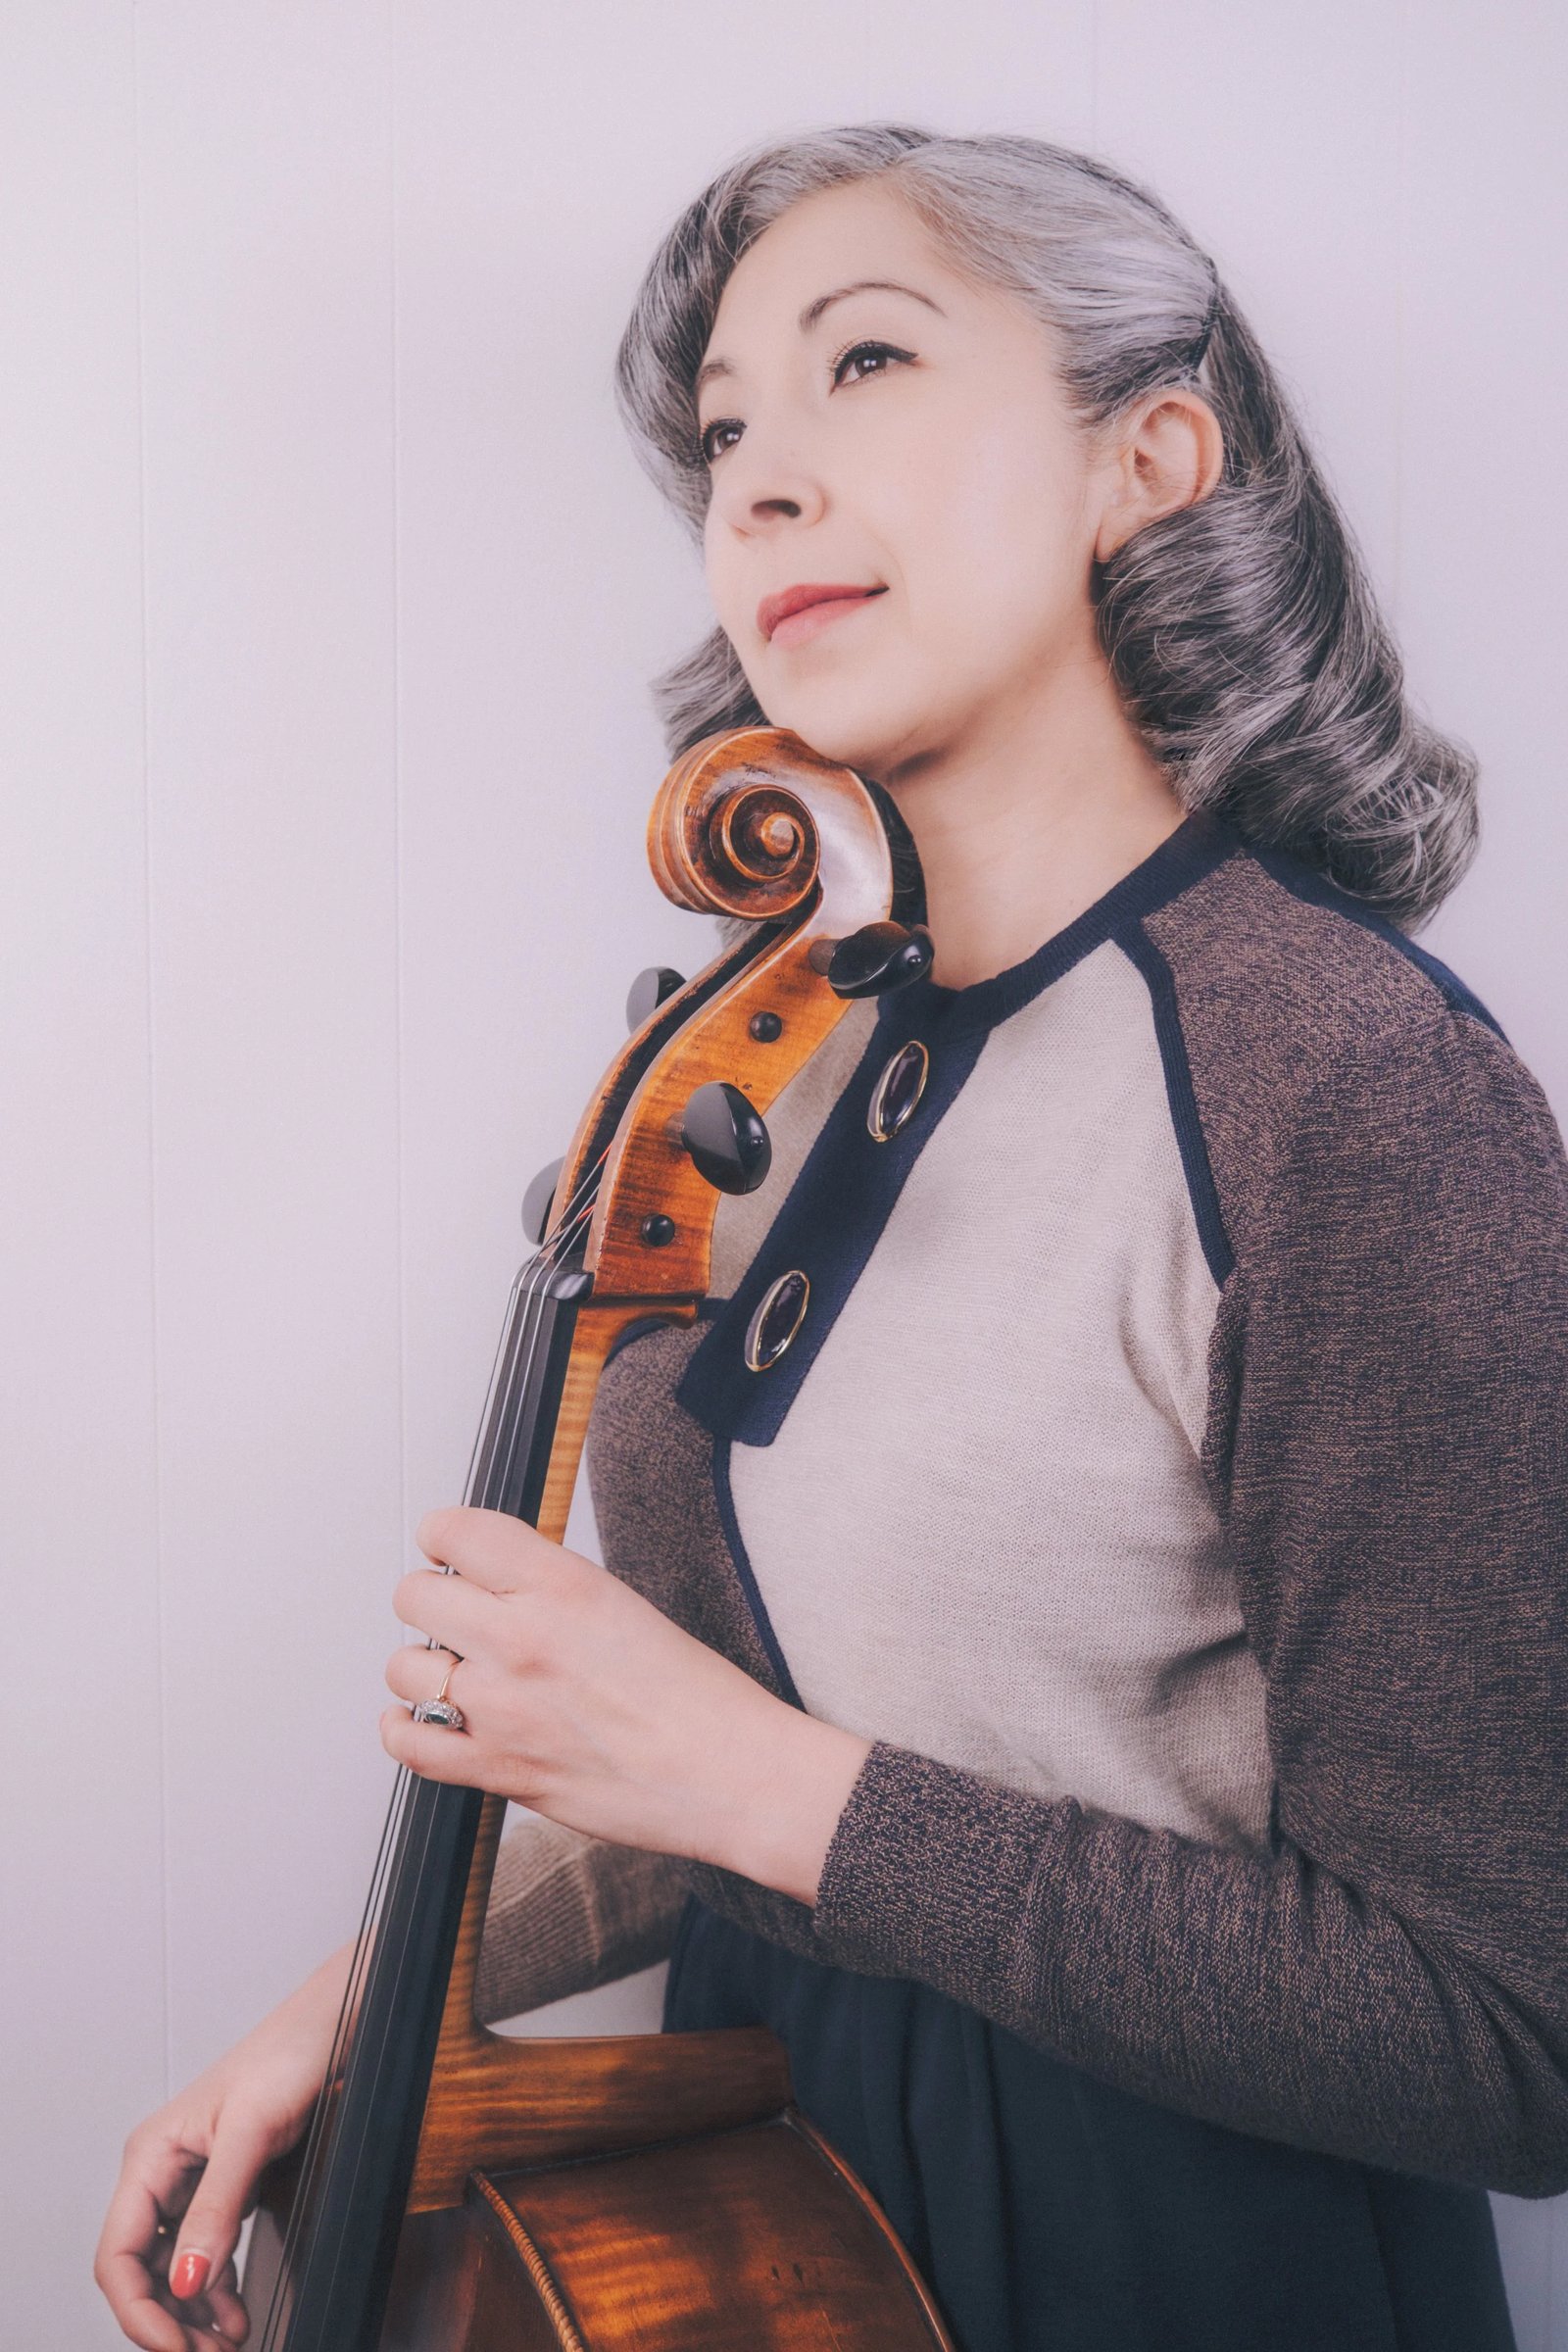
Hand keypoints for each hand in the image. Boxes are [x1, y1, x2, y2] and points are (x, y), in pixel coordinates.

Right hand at [95, 1943, 351, 2349]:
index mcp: (152, 2154)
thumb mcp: (252, 2130)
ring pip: (173, 2267)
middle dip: (167, 2319)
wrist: (336, 2021)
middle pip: (141, 2269)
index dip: (139, 2309)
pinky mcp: (227, 2185)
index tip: (175, 2342)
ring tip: (225, 2342)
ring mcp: (194, 2180)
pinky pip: (205, 2252)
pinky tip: (233, 2310)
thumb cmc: (290, 2051)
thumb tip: (187, 2277)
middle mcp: (164, 2170)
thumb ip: (217, 2205)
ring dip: (193, 2311)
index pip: (117, 2253)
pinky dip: (216, 2288)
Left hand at [382, 1507, 869, 1903]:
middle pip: (415, 1595)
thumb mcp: (622, 1604)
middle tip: (457, 1615)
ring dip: (423, 1667)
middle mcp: (521, 1638)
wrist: (728, 1773)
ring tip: (457, 1674)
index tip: (447, 1548)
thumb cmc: (694, 1697)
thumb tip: (491, 1583)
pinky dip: (405, 1728)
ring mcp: (501, 1707)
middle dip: (432, 1600)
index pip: (455, 1532)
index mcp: (560, 1584)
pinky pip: (408, 1741)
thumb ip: (548, 1589)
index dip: (442, 1537)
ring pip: (404, 1666)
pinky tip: (427, 1718)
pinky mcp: (496, 1769)